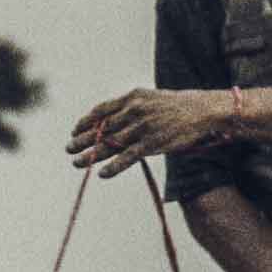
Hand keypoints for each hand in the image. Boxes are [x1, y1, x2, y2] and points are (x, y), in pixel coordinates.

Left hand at [68, 85, 229, 174]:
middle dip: (82, 139)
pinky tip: (102, 174)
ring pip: (110, 144)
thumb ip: (133, 107)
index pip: (102, 110)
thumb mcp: (152, 98)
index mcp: (133, 97)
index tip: (75, 129)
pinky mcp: (152, 143)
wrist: (203, 110)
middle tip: (68, 148)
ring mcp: (142, 128)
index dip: (86, 121)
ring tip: (76, 163)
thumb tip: (115, 121)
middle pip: (102, 128)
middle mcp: (134, 111)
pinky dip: (114, 166)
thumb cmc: (179, 106)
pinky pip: (128, 157)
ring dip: (91, 155)